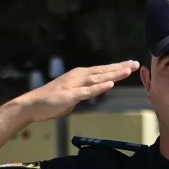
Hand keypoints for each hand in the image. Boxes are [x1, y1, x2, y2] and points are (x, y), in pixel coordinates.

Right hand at [13, 61, 139, 122]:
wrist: (33, 104)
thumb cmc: (52, 100)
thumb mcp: (74, 94)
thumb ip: (86, 91)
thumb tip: (97, 91)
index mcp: (80, 75)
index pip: (102, 70)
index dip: (117, 67)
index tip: (131, 64)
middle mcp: (79, 76)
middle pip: (103, 71)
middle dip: (120, 67)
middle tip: (135, 63)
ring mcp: (75, 85)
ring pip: (98, 78)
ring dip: (113, 74)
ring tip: (127, 70)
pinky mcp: (71, 95)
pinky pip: (88, 91)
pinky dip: (100, 88)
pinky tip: (110, 84)